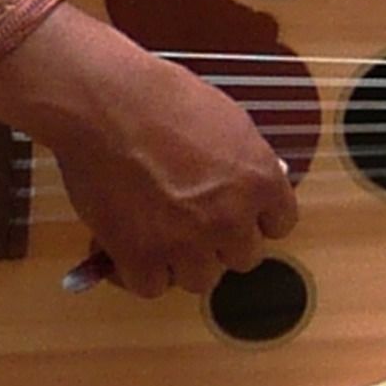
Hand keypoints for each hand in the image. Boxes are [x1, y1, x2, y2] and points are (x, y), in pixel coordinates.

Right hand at [0, 5, 298, 301]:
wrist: (105, 104)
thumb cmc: (162, 98)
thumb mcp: (227, 120)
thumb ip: (246, 161)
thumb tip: (254, 184)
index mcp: (259, 181)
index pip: (280, 225)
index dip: (255, 219)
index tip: (238, 214)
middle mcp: (230, 219)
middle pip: (243, 258)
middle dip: (221, 241)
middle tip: (193, 221)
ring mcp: (187, 243)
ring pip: (200, 280)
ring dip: (182, 261)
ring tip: (158, 233)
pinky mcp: (141, 257)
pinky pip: (152, 287)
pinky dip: (140, 271)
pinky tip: (129, 248)